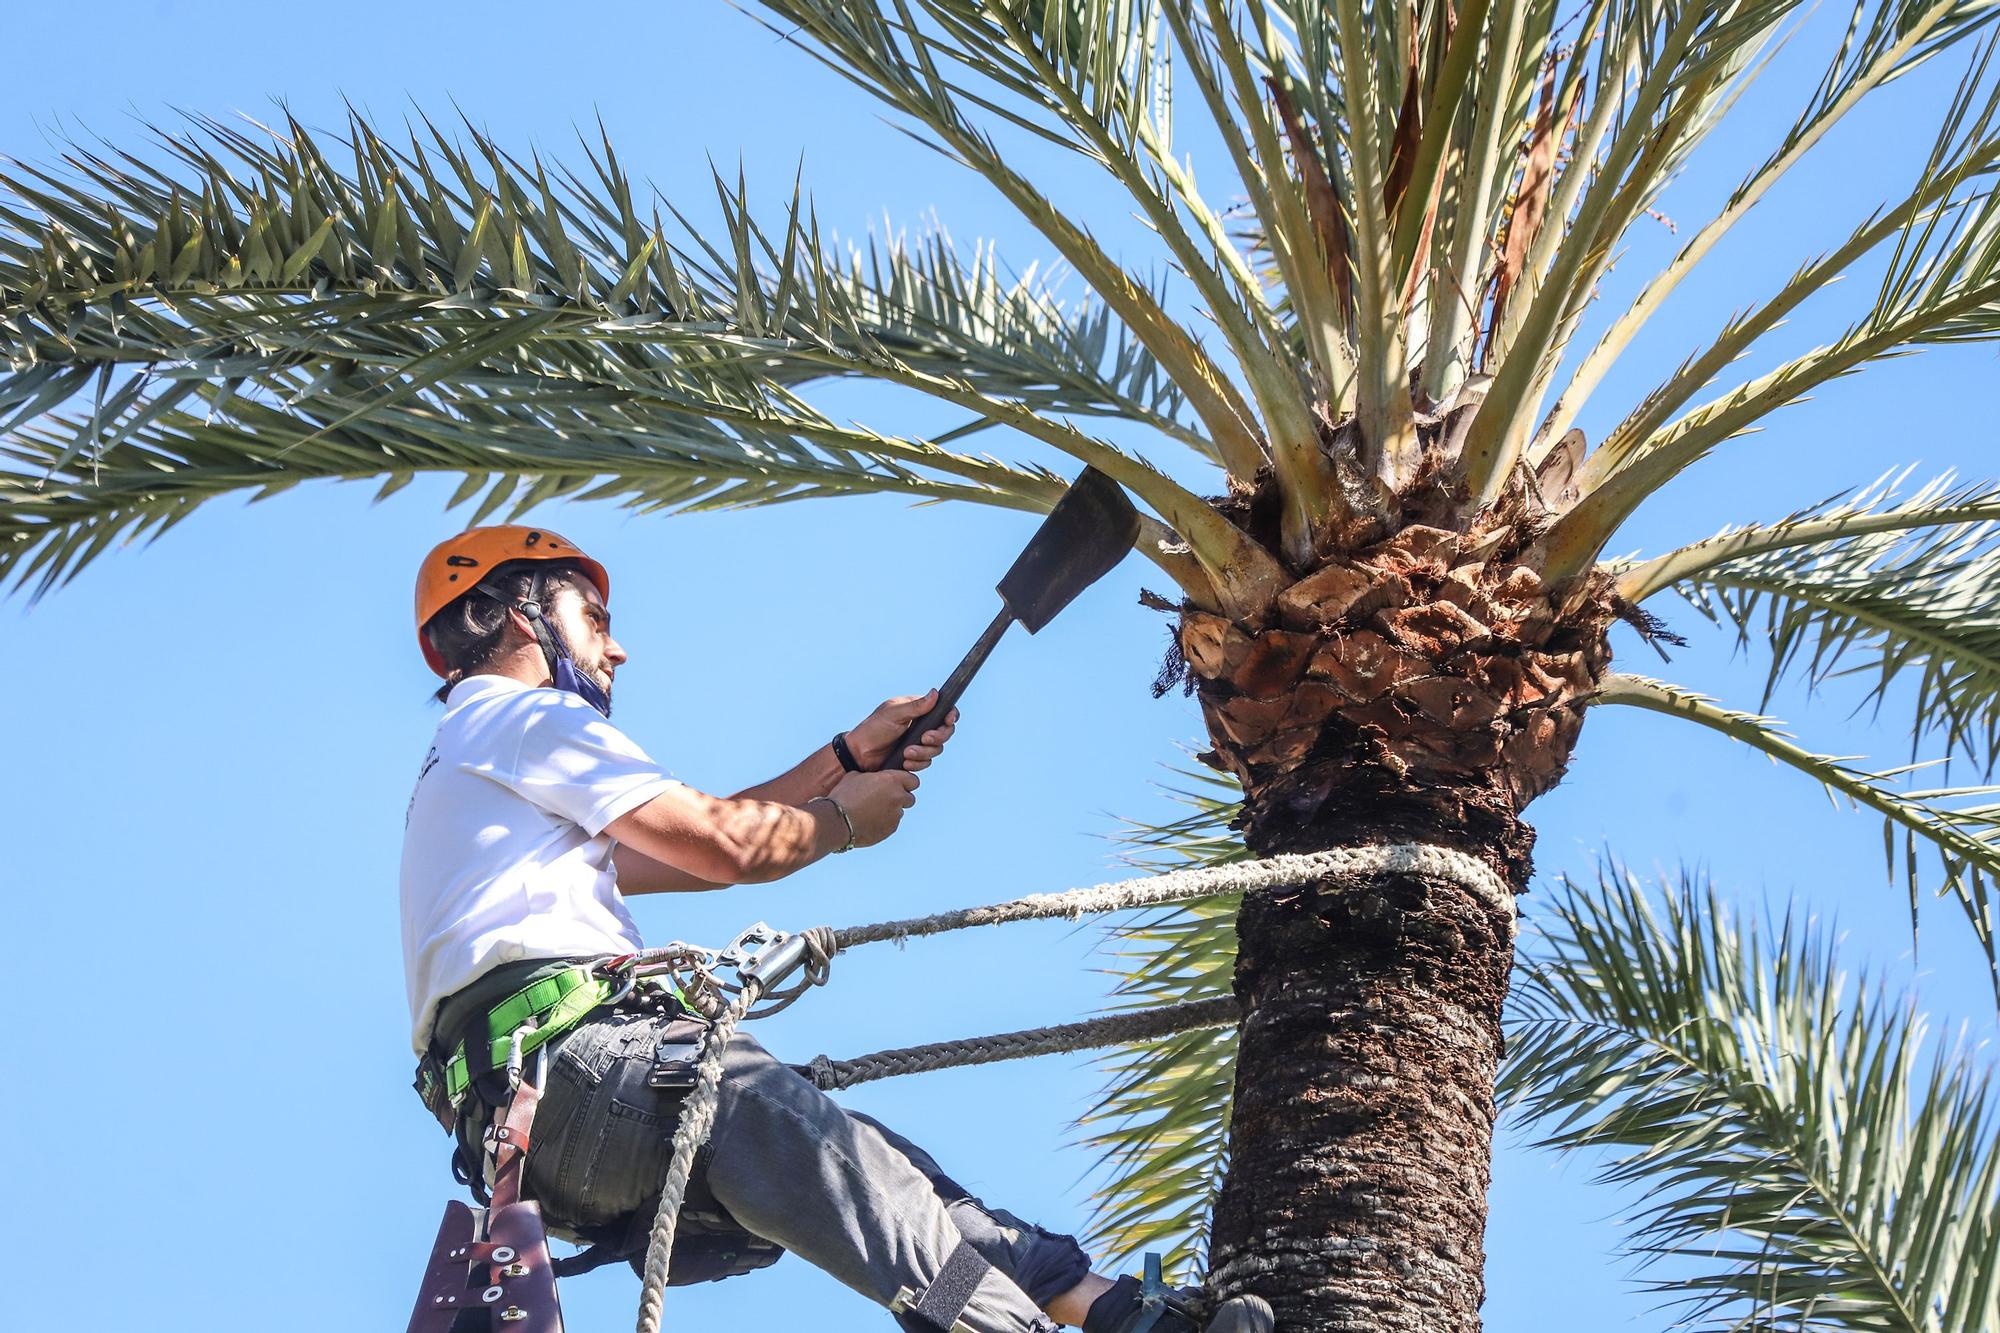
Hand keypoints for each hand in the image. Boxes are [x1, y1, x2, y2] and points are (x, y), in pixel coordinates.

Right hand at [828, 770, 919, 847]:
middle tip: (884, 798)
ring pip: (899, 812)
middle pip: (910, 798)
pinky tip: (869, 821)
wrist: (837, 821)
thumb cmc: (843, 797)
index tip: (898, 785)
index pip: (913, 780)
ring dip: (890, 811)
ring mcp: (895, 815)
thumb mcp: (854, 776)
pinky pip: (891, 824)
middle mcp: (898, 797)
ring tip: (871, 811)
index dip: (906, 782)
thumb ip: (871, 776)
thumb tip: (872, 778)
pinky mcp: (890, 829)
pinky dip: (884, 822)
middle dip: (900, 798)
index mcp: (892, 780)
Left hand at [846, 690, 960, 770]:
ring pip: (936, 749)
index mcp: (917, 710)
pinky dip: (917, 763)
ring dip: (923, 753)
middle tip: (924, 739)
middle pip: (945, 732)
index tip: (948, 720)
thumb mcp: (893, 714)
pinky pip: (926, 762)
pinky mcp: (914, 757)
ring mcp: (918, 742)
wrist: (859, 754)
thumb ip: (916, 706)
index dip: (950, 716)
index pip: (943, 710)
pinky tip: (904, 762)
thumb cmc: (873, 729)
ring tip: (906, 753)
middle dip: (937, 737)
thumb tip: (935, 693)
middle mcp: (921, 726)